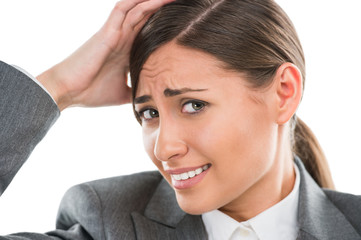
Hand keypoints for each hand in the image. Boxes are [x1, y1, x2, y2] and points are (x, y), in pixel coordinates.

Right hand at [37, 0, 173, 110]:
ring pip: (137, 8)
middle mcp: (123, 38)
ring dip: (154, 1)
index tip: (185, 23)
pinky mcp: (107, 32)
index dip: (166, 25)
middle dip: (164, 8)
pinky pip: (122, 9)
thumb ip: (136, 91)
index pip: (150, 32)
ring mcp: (115, 33)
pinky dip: (136, 1)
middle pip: (147, 16)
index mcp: (127, 50)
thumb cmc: (91, 92)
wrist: (68, 91)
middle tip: (185, 3)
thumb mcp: (122, 94)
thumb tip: (148, 100)